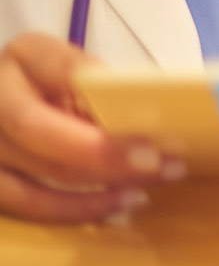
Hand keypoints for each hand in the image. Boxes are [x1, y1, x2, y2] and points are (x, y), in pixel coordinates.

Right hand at [0, 33, 180, 223]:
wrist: (13, 101)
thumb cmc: (59, 87)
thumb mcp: (76, 75)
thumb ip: (103, 93)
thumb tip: (156, 125)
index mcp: (28, 55)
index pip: (65, 68)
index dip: (104, 94)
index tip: (144, 111)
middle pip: (37, 128)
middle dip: (99, 151)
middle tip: (153, 162)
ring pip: (34, 170)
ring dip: (95, 188)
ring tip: (143, 189)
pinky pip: (26, 203)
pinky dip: (75, 210)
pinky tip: (116, 206)